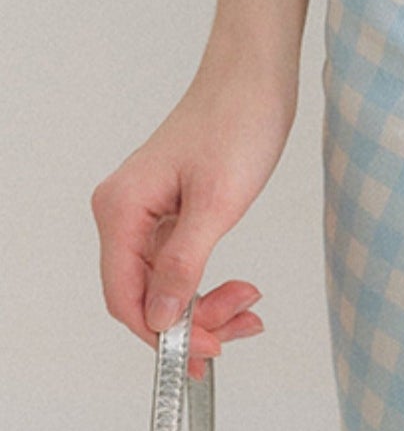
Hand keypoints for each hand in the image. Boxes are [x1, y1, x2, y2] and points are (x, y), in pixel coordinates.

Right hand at [91, 47, 295, 380]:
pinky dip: (209, 285)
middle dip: (194, 322)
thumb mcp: (217, 204)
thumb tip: (161, 316)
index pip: (124, 298)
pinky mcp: (171, 212)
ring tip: (251, 306)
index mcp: (121, 210)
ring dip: (206, 307)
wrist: (255, 79)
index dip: (162, 334)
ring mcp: (145, 214)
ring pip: (165, 286)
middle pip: (144, 297)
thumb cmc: (237, 123)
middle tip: (243, 325)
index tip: (206, 351)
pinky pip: (179, 266)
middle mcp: (123, 214)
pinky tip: (241, 291)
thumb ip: (183, 264)